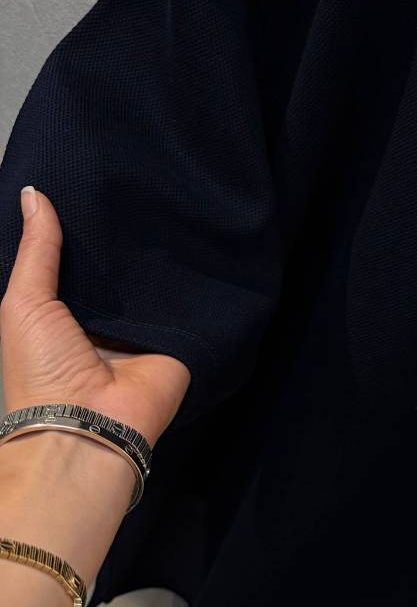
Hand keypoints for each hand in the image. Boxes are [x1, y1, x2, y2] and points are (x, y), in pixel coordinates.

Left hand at [0, 186, 190, 448]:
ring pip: (154, 281)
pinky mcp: (179, 338)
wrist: (89, 426)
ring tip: (172, 198)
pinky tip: (201, 238)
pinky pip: (188, 302)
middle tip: (139, 182)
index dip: (83, 226)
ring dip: (161, 253)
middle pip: (117, 269)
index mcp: (63, 312)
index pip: (77, 261)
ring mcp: (143, 329)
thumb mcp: (24, 302)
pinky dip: (193, 278)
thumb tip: (34, 193)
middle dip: (124, 236)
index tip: (95, 181)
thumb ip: (37, 250)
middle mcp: (104, 319)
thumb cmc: (42, 369)